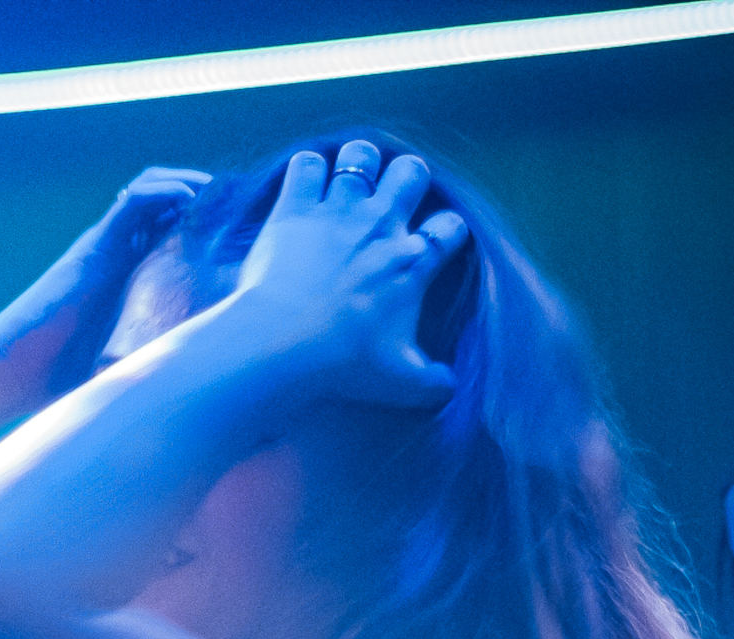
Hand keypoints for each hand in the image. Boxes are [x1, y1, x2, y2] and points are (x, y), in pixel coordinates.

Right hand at [0, 166, 212, 429]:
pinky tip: (191, 198)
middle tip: (231, 202)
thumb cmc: (56, 380)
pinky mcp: (94, 245)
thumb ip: (150, 367)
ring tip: (214, 190)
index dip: (198, 224)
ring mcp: (102, 247)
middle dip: (198, 195)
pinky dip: (165, 190)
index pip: (164, 236)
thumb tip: (188, 397)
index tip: (231, 229)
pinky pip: (134, 201)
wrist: (11, 372)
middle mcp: (112, 258)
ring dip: (184, 183)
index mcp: (122, 282)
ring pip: (148, 192)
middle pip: (159, 205)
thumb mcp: (122, 370)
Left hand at [225, 143, 467, 409]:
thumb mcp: (399, 381)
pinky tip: (304, 183)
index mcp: (412, 262)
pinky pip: (306, 165)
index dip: (447, 230)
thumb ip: (432, 381)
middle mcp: (381, 226)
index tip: (435, 242)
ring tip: (348, 180)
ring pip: (361, 157)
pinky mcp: (294, 208)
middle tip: (390, 200)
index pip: (451, 226)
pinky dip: (307, 168)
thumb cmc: (343, 363)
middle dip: (405, 179)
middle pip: (411, 172)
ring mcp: (337, 212)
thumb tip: (452, 387)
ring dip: (357, 164)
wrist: (281, 344)